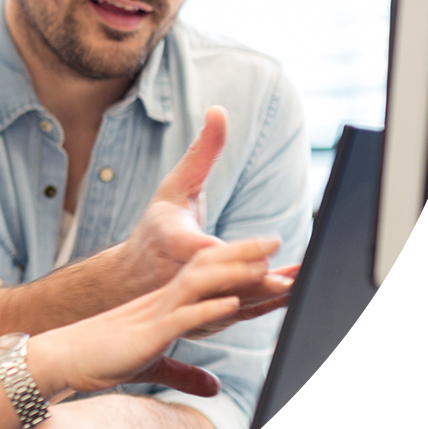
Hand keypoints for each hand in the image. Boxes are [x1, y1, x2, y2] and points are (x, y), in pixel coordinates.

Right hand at [28, 236, 281, 398]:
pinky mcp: (147, 334)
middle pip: (209, 268)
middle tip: (280, 241)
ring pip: (200, 284)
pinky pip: (182, 317)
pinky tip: (232, 303)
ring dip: (236, 274)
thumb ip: (185, 374)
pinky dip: (208, 308)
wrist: (60, 358)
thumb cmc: (101, 360)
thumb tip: (214, 388)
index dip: (240, 265)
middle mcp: (163, 300)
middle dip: (247, 255)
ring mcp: (155, 314)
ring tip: (268, 265)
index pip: (209, 276)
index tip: (274, 259)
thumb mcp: (152, 366)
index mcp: (167, 304)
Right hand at [121, 106, 296, 325]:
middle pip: (223, 279)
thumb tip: (219, 110)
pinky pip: (235, 314)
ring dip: (267, 298)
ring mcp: (192, 301)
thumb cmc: (157, 228)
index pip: (207, 249)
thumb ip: (202, 151)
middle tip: (290, 276)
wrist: (128, 278)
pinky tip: (291, 299)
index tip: (269, 245)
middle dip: (258, 279)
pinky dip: (263, 309)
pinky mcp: (203, 318)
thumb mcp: (176, 185)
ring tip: (299, 288)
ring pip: (232, 302)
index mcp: (174, 242)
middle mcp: (181, 275)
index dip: (237, 250)